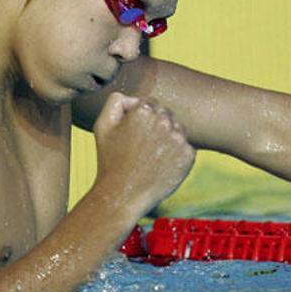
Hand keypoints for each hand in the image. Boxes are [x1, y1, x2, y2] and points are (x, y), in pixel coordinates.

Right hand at [92, 92, 195, 210]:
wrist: (123, 194)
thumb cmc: (110, 161)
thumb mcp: (102, 126)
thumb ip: (115, 101)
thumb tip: (133, 97)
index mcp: (143, 110)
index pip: (150, 105)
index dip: (140, 120)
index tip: (132, 137)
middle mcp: (164, 121)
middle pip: (165, 115)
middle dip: (155, 127)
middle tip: (141, 149)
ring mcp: (178, 138)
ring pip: (177, 131)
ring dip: (167, 140)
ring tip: (150, 158)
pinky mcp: (188, 155)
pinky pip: (186, 148)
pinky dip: (177, 155)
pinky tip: (162, 166)